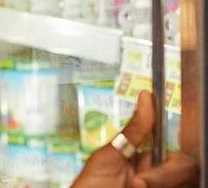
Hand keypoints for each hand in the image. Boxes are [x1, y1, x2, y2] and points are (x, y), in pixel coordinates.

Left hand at [72, 91, 197, 187]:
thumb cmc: (92, 184)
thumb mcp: (110, 154)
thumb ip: (134, 130)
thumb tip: (146, 97)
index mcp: (148, 161)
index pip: (177, 156)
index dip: (172, 159)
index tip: (150, 165)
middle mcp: (158, 175)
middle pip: (183, 169)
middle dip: (162, 175)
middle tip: (136, 182)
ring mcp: (160, 186)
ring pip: (181, 181)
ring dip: (157, 182)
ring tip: (132, 187)